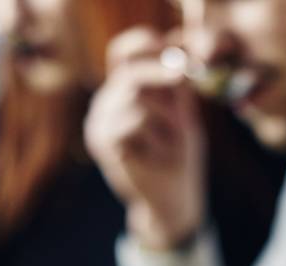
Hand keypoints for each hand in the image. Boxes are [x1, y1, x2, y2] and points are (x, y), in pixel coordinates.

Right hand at [85, 28, 205, 250]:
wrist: (171, 200)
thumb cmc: (179, 156)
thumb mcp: (183, 114)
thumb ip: (178, 86)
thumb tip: (181, 52)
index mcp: (124, 91)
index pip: (123, 53)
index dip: (144, 44)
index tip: (171, 47)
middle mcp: (107, 102)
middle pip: (131, 70)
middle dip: (162, 73)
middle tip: (185, 79)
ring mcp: (100, 122)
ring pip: (136, 94)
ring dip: (165, 116)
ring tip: (172, 141)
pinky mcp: (103, 142)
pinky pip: (134, 121)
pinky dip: (155, 136)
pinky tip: (156, 155)